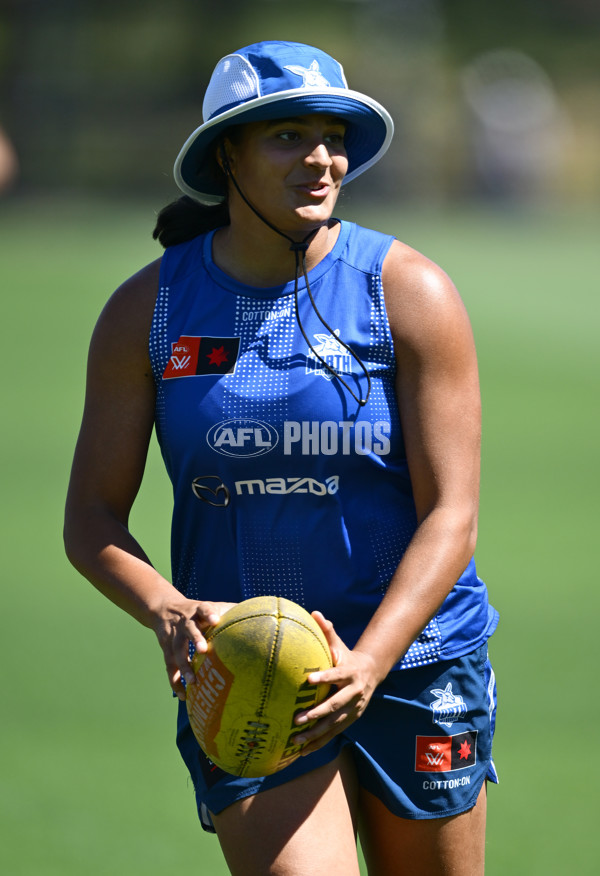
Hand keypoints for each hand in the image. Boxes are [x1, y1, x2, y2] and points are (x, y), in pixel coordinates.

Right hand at [151, 596, 234, 699]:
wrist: (164, 608)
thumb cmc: (197, 612)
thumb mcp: (209, 606)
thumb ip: (230, 609)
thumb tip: (258, 614)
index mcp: (198, 610)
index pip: (203, 609)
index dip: (208, 613)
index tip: (215, 620)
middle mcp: (185, 622)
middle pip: (189, 629)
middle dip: (196, 639)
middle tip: (204, 650)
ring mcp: (174, 636)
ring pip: (176, 650)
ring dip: (184, 666)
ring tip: (193, 682)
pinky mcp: (166, 649)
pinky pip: (169, 666)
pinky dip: (175, 681)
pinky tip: (183, 695)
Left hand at [292, 611, 379, 754]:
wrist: (372, 673)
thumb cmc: (348, 657)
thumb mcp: (340, 644)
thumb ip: (327, 631)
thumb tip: (314, 612)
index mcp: (350, 673)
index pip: (336, 675)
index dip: (324, 677)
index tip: (308, 679)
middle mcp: (354, 693)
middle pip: (335, 705)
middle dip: (317, 714)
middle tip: (298, 719)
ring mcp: (353, 709)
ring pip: (334, 724)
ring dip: (315, 734)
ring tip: (296, 740)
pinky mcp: (350, 720)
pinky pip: (334, 734)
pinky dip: (319, 743)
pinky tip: (302, 751)